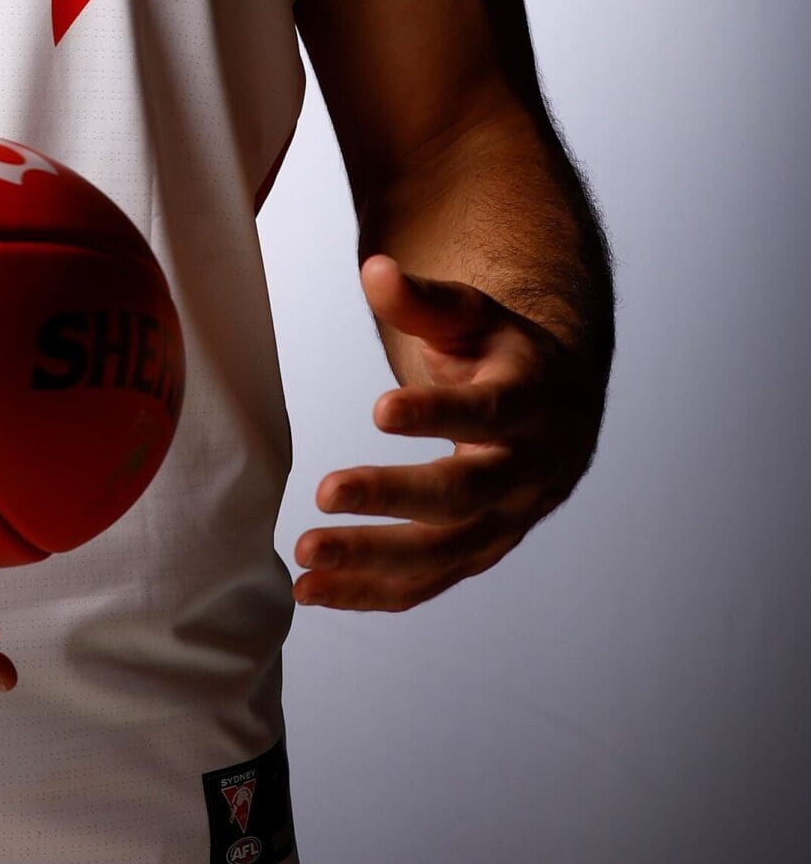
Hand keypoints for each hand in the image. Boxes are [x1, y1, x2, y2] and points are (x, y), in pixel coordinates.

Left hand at [292, 254, 605, 612]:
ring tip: (304, 558)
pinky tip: (311, 590)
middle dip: (394, 497)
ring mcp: (506, 522)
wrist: (559, 408)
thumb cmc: (502, 353)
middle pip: (463, 494)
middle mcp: (527, 473)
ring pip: (442, 553)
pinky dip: (370, 593)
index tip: (379, 409)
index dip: (438, 414)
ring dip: (372, 561)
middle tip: (324, 492)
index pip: (487, 414)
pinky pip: (427, 582)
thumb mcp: (473, 316)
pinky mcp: (479, 552)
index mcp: (532, 405)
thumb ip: (424, 301)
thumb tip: (374, 270)